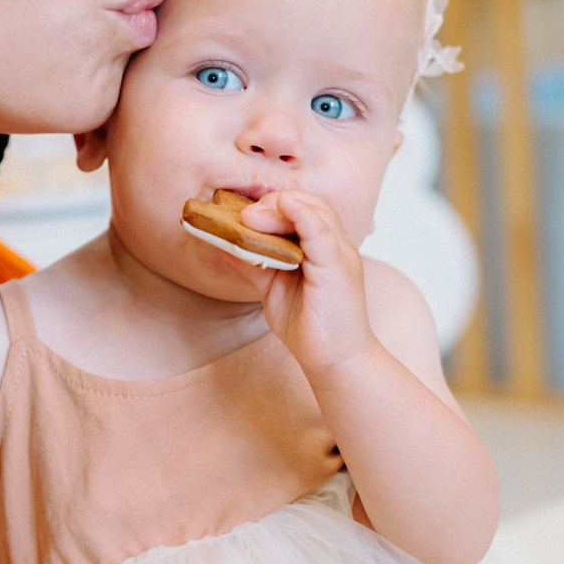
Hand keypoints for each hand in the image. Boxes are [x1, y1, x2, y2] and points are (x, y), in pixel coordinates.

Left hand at [240, 191, 374, 374]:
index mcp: (321, 247)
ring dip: (279, 208)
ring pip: (314, 211)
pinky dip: (303, 215)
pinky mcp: (338, 268)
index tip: (240, 215)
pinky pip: (321, 232)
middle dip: (271, 204)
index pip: (301, 209)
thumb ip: (255, 265)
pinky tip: (285, 206)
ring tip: (250, 218)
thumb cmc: (310, 325)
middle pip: (308, 203)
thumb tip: (224, 245)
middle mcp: (334, 245)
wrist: (335, 360)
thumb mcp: (273, 288)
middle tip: (242, 217)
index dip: (271, 206)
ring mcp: (339, 254)